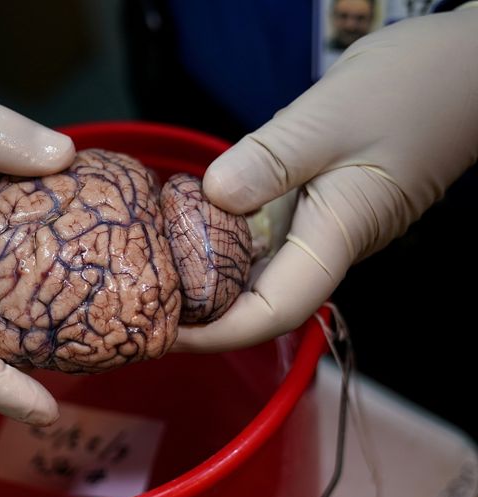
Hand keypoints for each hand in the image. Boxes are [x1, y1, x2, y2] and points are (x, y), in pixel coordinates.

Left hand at [175, 9, 477, 351]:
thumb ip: (271, 161)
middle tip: (144, 303)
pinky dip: (224, 234)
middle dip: (202, 312)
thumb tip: (213, 196)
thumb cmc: (413, 90)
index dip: (217, 332)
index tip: (166, 330)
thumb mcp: (331, 119)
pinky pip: (264, 231)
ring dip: (209, 275)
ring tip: (155, 272)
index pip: (272, 311)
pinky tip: (190, 224)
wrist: (462, 70)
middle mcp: (326, 242)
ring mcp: (321, 223)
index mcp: (335, 237)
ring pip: (259, 266)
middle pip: (259, 299)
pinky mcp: (314, 200)